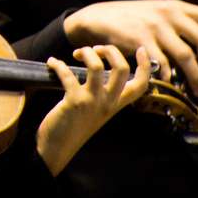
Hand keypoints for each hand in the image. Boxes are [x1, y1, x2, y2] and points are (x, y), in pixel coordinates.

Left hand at [37, 45, 151, 175]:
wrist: (58, 148)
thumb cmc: (75, 126)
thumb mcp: (97, 111)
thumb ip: (104, 94)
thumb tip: (99, 68)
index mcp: (116, 105)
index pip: (140, 86)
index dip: (144, 66)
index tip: (141, 50)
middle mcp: (108, 103)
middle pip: (122, 69)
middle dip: (110, 51)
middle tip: (95, 49)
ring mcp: (92, 101)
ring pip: (96, 66)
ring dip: (86, 53)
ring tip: (76, 53)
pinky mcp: (74, 101)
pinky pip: (67, 74)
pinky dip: (57, 64)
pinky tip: (52, 63)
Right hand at [63, 0, 197, 94]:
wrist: (98, 17)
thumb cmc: (129, 17)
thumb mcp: (157, 10)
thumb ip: (177, 22)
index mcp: (177, 6)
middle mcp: (169, 13)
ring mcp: (155, 27)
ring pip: (186, 56)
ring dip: (194, 76)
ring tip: (193, 87)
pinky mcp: (141, 40)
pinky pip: (163, 63)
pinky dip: (168, 77)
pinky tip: (168, 82)